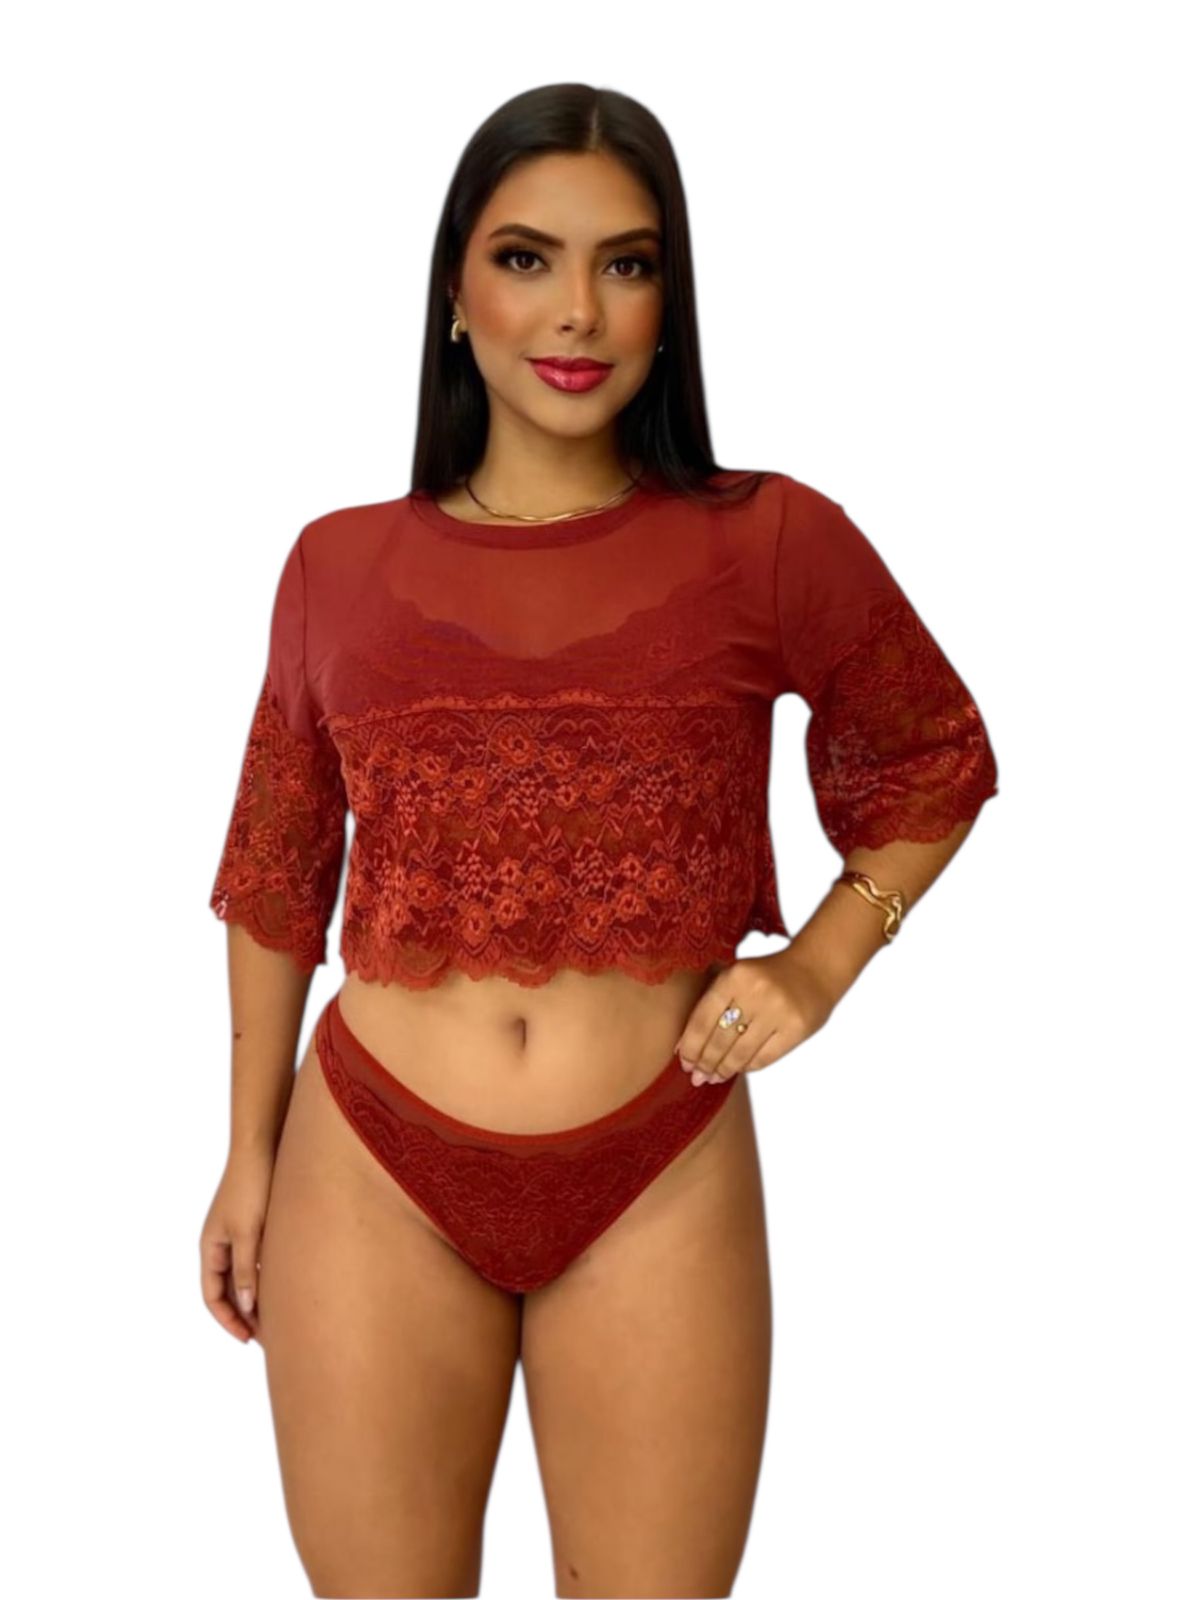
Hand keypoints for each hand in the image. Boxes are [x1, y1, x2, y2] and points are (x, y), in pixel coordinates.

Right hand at [199, 1143, 274, 1343]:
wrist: (262, 1146)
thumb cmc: (252, 1187)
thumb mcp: (249, 1232)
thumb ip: (246, 1269)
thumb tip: (245, 1306)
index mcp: (211, 1247)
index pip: (212, 1296)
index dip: (227, 1321)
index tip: (248, 1339)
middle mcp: (220, 1243)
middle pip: (226, 1290)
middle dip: (243, 1315)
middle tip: (267, 1337)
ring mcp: (237, 1233)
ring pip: (243, 1276)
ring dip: (256, 1297)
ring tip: (279, 1317)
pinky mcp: (255, 1224)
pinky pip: (255, 1260)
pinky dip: (265, 1277)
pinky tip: (286, 1286)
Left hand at [674, 951, 837, 1084]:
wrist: (816, 969)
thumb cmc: (766, 976)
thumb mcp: (738, 975)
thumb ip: (713, 1003)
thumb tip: (685, 1047)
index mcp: (734, 976)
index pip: (702, 1019)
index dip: (690, 1045)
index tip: (684, 1062)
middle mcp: (755, 992)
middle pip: (719, 1039)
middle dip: (705, 1062)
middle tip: (696, 1076)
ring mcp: (778, 1011)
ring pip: (740, 1052)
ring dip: (723, 1069)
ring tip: (713, 1078)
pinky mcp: (796, 1028)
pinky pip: (764, 1057)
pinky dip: (747, 1067)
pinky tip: (738, 1069)